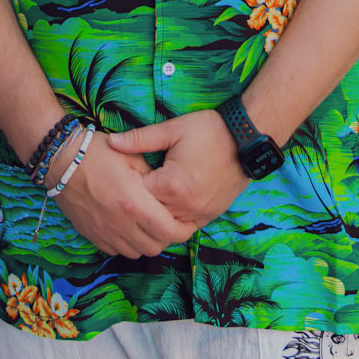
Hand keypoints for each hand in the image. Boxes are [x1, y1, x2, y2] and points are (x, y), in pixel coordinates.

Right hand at [53, 133, 191, 258]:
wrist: (62, 160)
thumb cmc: (97, 153)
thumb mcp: (132, 157)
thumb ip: (153, 179)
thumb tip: (166, 193)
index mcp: (135, 203)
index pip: (169, 231)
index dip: (183, 229)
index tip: (187, 221)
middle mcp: (121, 224)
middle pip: (155, 247)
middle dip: (166, 237)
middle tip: (168, 222)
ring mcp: (105, 232)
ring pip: (136, 253)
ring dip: (146, 242)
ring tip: (147, 225)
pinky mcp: (92, 235)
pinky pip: (116, 251)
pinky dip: (126, 244)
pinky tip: (127, 227)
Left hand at [110, 111, 247, 232]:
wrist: (247, 140)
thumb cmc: (209, 131)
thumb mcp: (173, 129)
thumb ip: (140, 139)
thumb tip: (111, 142)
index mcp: (171, 185)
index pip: (136, 196)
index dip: (125, 187)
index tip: (119, 178)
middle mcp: (184, 206)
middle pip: (149, 216)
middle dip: (138, 205)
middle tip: (127, 193)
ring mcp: (198, 214)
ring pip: (166, 227)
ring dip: (155, 217)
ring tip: (145, 203)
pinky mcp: (209, 216)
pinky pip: (185, 229)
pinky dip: (172, 222)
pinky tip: (165, 210)